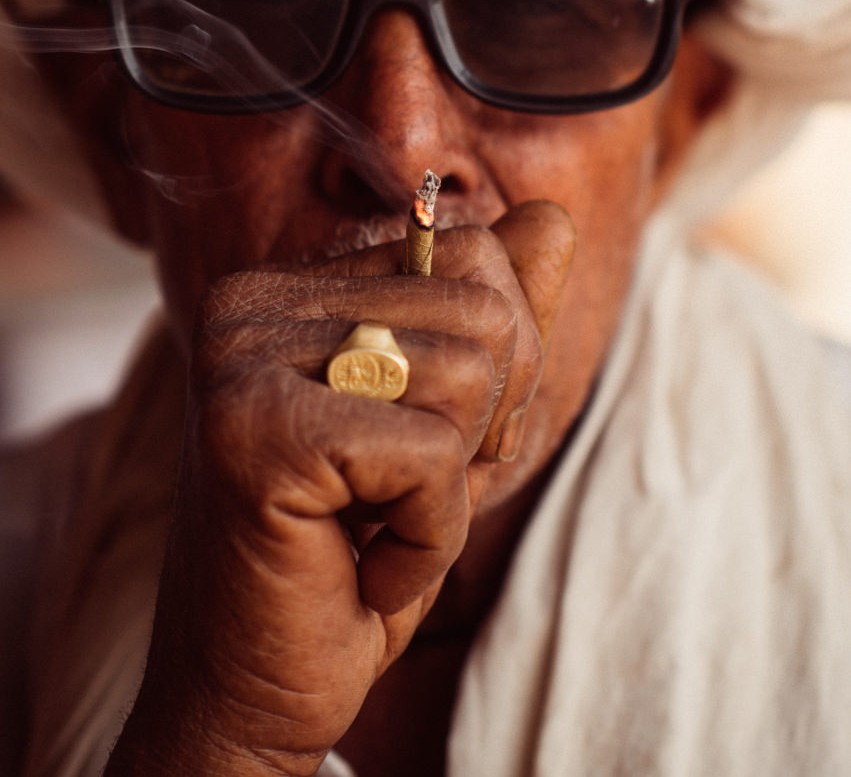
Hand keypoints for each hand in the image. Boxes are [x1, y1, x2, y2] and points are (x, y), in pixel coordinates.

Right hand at [107, 202, 574, 776]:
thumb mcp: (458, 422)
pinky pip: (432, 456)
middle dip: (484, 427)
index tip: (424, 447)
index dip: (501, 369)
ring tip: (375, 527)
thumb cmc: (359, 553)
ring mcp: (240, 360)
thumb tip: (552, 217)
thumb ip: (504, 315)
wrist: (262, 689)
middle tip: (401, 498)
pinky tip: (364, 569)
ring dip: (454, 486)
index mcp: (293, 284)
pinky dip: (428, 537)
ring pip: (469, 376)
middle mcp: (252, 301)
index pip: (478, 253)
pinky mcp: (256, 435)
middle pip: (486, 312)